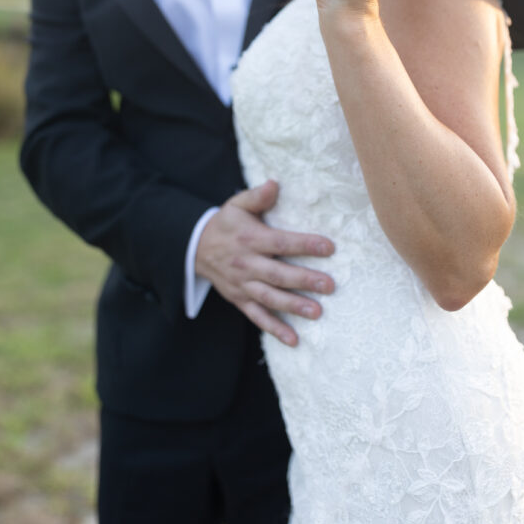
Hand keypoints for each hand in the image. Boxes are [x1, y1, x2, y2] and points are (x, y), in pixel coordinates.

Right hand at [195, 180, 334, 346]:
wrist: (195, 247)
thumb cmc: (226, 223)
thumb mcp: (237, 204)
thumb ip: (257, 196)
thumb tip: (275, 183)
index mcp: (249, 239)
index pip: (280, 243)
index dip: (304, 245)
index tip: (329, 247)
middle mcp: (246, 264)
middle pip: (278, 274)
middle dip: (304, 280)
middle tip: (329, 285)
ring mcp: (242, 285)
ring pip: (269, 298)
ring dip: (292, 306)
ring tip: (316, 312)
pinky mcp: (239, 300)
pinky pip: (257, 316)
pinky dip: (274, 329)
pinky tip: (294, 339)